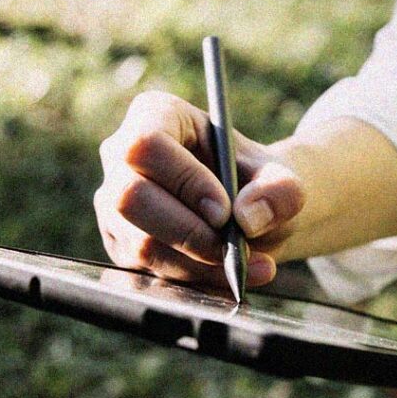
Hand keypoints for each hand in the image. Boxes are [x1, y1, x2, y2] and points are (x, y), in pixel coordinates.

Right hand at [94, 91, 304, 289]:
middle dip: (188, 232)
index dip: (184, 181)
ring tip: (251, 265)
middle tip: (233, 248)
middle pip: (130, 197)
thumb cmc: (258, 184)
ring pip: (140, 244)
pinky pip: (149, 273)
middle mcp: (121, 158)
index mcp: (156, 115)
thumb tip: (248, 218)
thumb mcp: (282, 179)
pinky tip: (230, 277)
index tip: (225, 212)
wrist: (252, 215)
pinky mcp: (121, 247)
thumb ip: (279, 191)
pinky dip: (196, 282)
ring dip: (199, 265)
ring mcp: (113, 206)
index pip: (147, 145)